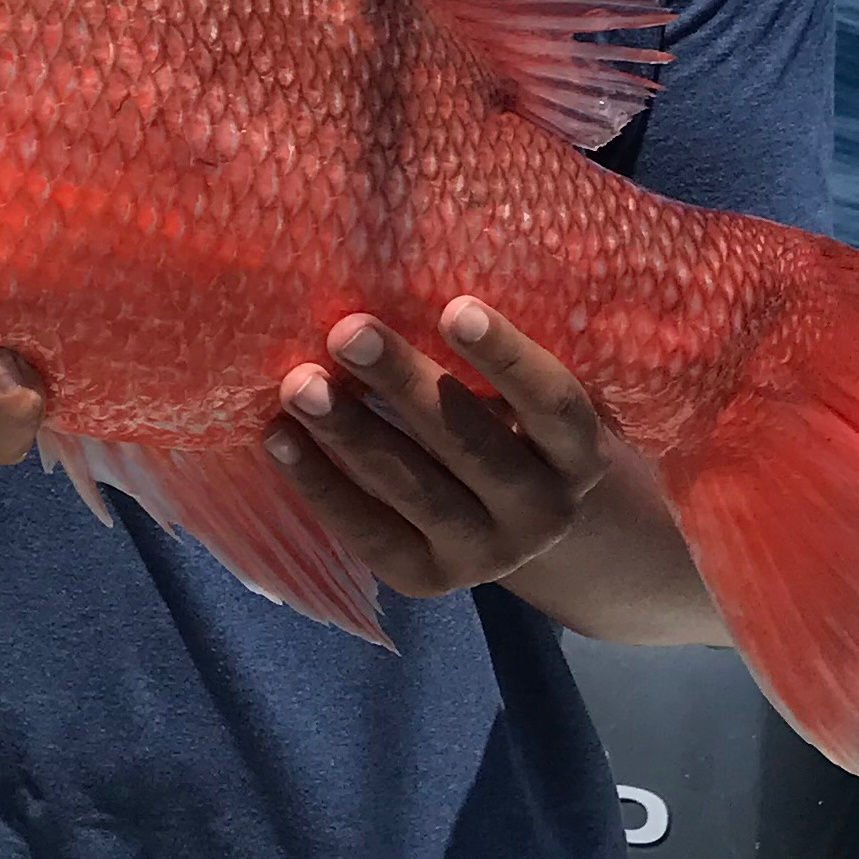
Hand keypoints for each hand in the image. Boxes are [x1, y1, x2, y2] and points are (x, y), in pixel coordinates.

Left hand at [266, 298, 608, 598]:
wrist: (515, 526)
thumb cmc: (505, 427)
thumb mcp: (519, 398)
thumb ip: (482, 359)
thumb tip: (394, 279)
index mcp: (580, 455)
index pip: (552, 404)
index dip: (507, 357)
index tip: (454, 306)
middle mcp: (544, 512)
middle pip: (470, 445)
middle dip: (405, 384)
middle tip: (347, 331)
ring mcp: (487, 554)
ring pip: (414, 490)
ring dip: (350, 433)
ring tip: (298, 383)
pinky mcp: (428, 580)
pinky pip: (368, 532)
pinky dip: (319, 484)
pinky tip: (278, 436)